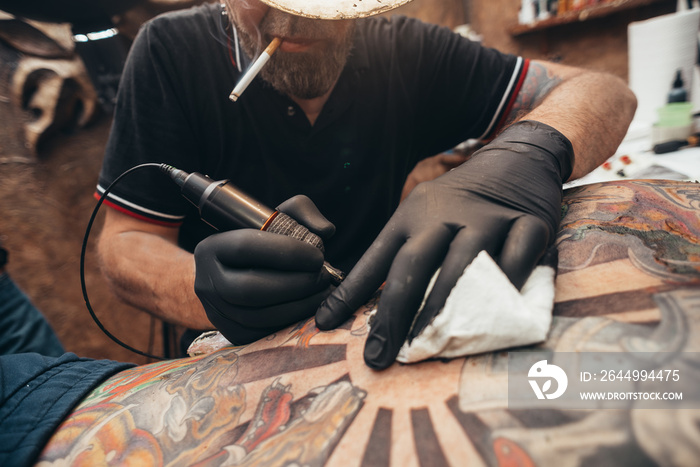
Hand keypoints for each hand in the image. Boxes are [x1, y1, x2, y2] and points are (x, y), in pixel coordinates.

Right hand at [194, 195, 334, 344]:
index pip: (245, 247)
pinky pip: (262, 334)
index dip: (286, 252)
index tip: (318, 256)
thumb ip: (302, 211)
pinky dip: (292, 322)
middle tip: (323, 278)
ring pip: (257, 316)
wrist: (236, 274)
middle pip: (250, 288)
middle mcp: (207, 281)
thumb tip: (325, 230)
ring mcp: (216, 311)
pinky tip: (311, 309)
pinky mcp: (231, 333)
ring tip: (323, 294)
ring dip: (299, 306)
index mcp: (212, 247)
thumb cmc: (263, 243)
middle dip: (295, 284)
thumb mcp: (277, 218)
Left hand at [316, 121, 572, 368]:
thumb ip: (396, 256)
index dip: (350, 291)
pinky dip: (507, 283)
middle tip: (379, 354)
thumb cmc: (456, 204)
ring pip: (462, 262)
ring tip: (424, 343)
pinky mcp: (529, 223)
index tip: (325, 323)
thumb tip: (356, 306)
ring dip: (441, 305)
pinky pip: (518, 255)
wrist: (513, 163)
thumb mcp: (419, 217)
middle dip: (392, 311)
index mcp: (413, 216)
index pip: (376, 257)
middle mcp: (446, 216)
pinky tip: (495, 313)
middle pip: (413, 263)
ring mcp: (488, 219)